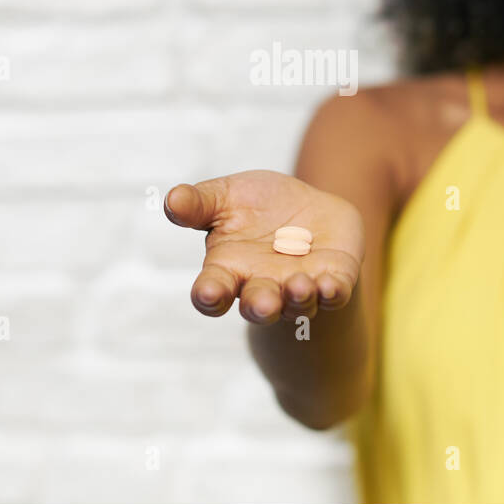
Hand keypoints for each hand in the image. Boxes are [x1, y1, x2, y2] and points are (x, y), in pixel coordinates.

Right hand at [164, 170, 364, 324]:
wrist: (306, 205)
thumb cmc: (255, 206)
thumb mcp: (224, 196)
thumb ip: (198, 203)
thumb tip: (170, 200)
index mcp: (228, 269)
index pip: (212, 291)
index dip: (209, 296)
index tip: (209, 293)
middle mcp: (261, 286)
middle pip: (256, 306)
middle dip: (259, 306)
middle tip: (262, 304)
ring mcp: (297, 287)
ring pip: (296, 305)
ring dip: (298, 299)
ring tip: (300, 285)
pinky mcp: (332, 280)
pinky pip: (333, 295)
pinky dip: (332, 293)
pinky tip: (330, 285)